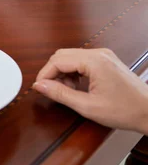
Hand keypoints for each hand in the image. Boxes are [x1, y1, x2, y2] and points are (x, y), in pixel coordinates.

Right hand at [33, 48, 147, 134]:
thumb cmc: (125, 110)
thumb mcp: (88, 106)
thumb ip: (60, 94)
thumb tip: (40, 85)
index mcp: (94, 61)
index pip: (58, 60)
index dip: (44, 74)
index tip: (39, 87)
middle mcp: (98, 53)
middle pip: (62, 55)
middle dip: (53, 72)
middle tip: (52, 90)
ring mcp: (103, 55)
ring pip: (70, 56)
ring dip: (63, 72)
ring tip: (68, 91)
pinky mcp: (106, 59)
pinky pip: (81, 59)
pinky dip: (73, 71)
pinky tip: (77, 86)